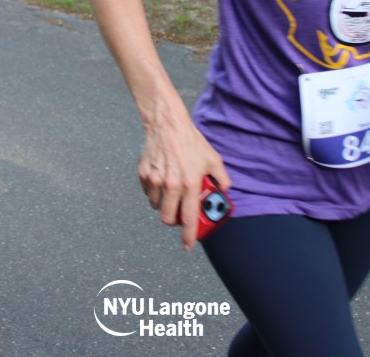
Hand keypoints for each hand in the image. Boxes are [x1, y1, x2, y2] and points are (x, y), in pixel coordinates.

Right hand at [138, 117, 230, 250]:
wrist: (167, 124)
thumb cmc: (190, 141)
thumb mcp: (213, 159)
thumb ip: (222, 178)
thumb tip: (225, 190)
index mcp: (189, 184)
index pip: (189, 219)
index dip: (189, 236)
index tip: (188, 245)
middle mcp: (171, 185)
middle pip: (168, 219)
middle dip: (174, 220)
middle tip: (180, 212)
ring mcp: (155, 180)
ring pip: (157, 207)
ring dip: (165, 205)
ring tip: (173, 191)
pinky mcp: (144, 174)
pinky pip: (149, 193)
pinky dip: (155, 193)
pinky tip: (163, 181)